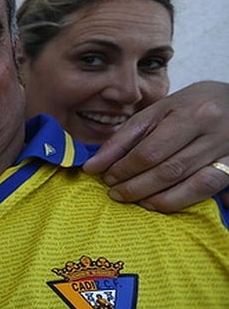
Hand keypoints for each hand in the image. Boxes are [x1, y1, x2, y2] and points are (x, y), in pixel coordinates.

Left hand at [84, 80, 228, 210]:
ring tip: (132, 199)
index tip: (104, 176)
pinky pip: (206, 191)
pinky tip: (157, 203)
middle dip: (135, 186)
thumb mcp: (157, 111)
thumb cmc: (192, 105)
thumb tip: (94, 165)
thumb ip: (125, 137)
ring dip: (154, 197)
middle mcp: (213, 133)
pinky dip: (178, 201)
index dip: (123, 168)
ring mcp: (228, 153)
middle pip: (168, 170)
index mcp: (191, 114)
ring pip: (189, 184)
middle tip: (115, 193)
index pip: (150, 151)